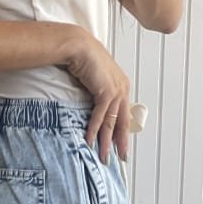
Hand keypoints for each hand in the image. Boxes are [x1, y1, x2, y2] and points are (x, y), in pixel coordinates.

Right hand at [66, 29, 130, 162]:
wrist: (78, 46)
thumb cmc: (84, 58)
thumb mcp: (95, 79)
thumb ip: (99, 93)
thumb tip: (95, 107)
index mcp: (121, 85)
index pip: (124, 114)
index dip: (123, 132)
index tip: (122, 146)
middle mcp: (122, 88)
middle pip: (123, 121)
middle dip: (121, 142)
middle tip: (121, 157)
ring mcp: (116, 90)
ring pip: (112, 123)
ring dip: (106, 142)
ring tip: (104, 157)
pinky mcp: (107, 92)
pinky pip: (101, 117)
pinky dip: (94, 130)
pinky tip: (90, 141)